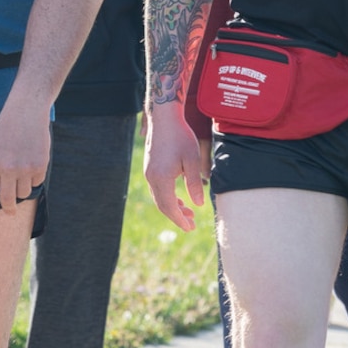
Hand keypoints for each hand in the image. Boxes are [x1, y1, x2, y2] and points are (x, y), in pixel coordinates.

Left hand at [0, 94, 50, 217]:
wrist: (27, 110)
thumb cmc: (7, 128)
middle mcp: (7, 168)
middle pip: (7, 199)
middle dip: (8, 209)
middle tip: (9, 212)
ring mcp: (25, 167)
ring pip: (24, 192)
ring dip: (22, 188)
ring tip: (21, 173)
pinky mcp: (40, 165)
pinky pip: (37, 182)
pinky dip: (34, 178)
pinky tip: (32, 162)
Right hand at [145, 100, 210, 230]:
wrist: (164, 119)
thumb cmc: (181, 137)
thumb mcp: (192, 160)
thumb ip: (195, 183)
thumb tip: (198, 204)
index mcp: (162, 178)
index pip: (169, 206)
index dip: (180, 219)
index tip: (191, 228)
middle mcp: (151, 178)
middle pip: (162, 205)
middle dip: (177, 216)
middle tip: (191, 225)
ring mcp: (148, 173)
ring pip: (159, 198)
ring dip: (173, 207)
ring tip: (188, 212)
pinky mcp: (150, 168)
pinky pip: (157, 189)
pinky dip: (168, 198)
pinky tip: (179, 199)